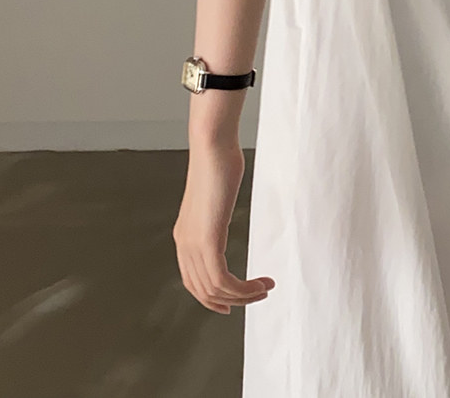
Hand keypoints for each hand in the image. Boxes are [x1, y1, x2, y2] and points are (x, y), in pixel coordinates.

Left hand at [173, 139, 274, 313]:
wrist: (212, 147)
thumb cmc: (218, 163)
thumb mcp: (215, 196)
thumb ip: (215, 212)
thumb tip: (222, 211)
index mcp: (184, 236)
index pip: (193, 282)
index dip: (212, 298)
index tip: (233, 302)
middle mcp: (184, 245)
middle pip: (204, 291)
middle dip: (234, 300)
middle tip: (259, 295)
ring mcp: (193, 244)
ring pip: (215, 289)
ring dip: (244, 295)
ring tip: (265, 288)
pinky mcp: (207, 240)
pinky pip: (222, 279)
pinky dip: (243, 288)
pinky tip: (260, 283)